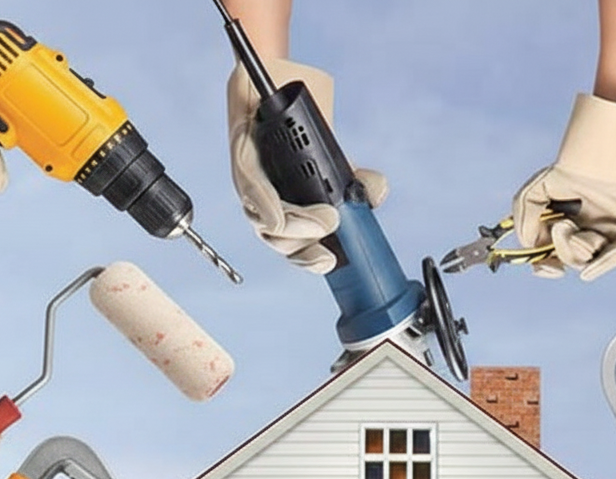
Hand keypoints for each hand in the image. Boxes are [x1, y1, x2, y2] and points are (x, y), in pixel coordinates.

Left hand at [226, 58, 385, 272]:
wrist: (274, 77)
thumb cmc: (300, 121)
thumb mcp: (335, 155)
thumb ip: (357, 180)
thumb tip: (376, 195)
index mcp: (288, 208)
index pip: (296, 247)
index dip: (310, 261)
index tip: (331, 263)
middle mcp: (264, 201)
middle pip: (277, 240)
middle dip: (304, 245)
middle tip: (332, 231)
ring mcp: (250, 182)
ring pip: (264, 221)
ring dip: (293, 226)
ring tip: (323, 218)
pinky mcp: (239, 158)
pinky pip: (249, 187)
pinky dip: (265, 203)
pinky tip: (277, 212)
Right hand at [512, 93, 615, 279]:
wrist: (599, 153)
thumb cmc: (568, 170)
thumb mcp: (532, 195)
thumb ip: (523, 223)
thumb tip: (529, 246)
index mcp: (572, 230)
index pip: (557, 258)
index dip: (546, 266)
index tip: (540, 265)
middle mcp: (592, 235)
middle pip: (571, 261)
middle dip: (560, 250)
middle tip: (558, 226)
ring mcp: (613, 237)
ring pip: (587, 259)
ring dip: (574, 245)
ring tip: (569, 221)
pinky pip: (614, 257)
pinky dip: (601, 265)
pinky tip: (586, 272)